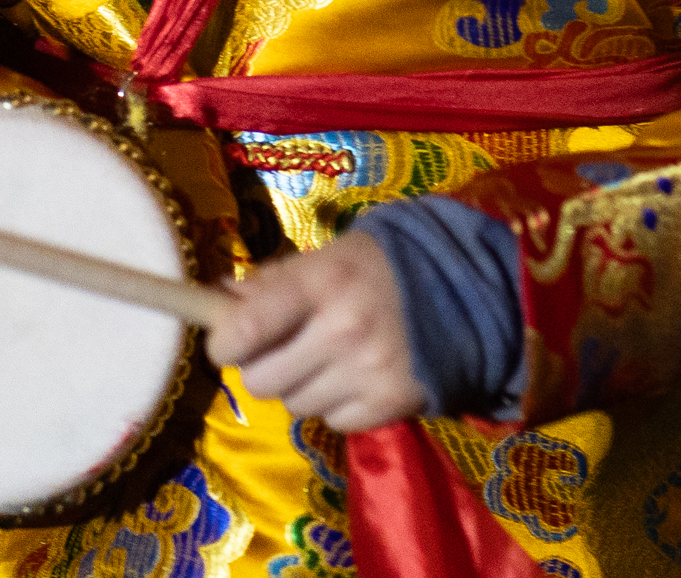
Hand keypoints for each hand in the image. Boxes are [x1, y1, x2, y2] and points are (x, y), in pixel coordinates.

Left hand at [204, 232, 425, 432]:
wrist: (465, 290)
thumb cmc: (380, 268)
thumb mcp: (328, 258)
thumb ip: (271, 281)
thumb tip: (215, 298)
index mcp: (321, 282)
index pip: (245, 329)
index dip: (224, 344)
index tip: (227, 343)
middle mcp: (342, 330)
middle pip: (262, 382)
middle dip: (264, 370)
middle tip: (284, 352)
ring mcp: (368, 371)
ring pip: (295, 407)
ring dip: (302, 389)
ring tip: (328, 362)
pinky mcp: (391, 404)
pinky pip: (334, 422)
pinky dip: (338, 407)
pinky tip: (357, 378)